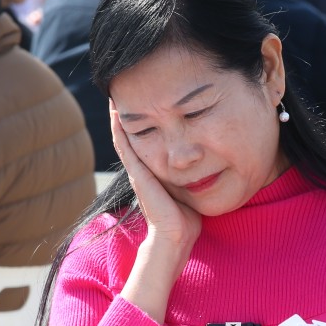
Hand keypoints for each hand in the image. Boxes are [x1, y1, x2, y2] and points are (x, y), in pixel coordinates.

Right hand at [110, 101, 200, 319]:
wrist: (176, 237)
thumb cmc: (187, 218)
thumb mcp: (190, 188)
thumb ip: (193, 174)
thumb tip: (210, 162)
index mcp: (157, 171)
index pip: (149, 139)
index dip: (148, 120)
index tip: (149, 98)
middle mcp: (144, 168)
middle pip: (136, 134)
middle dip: (134, 112)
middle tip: (128, 88)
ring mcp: (138, 170)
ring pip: (127, 136)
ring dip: (121, 116)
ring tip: (117, 92)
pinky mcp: (137, 174)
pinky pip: (125, 145)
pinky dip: (119, 128)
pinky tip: (115, 111)